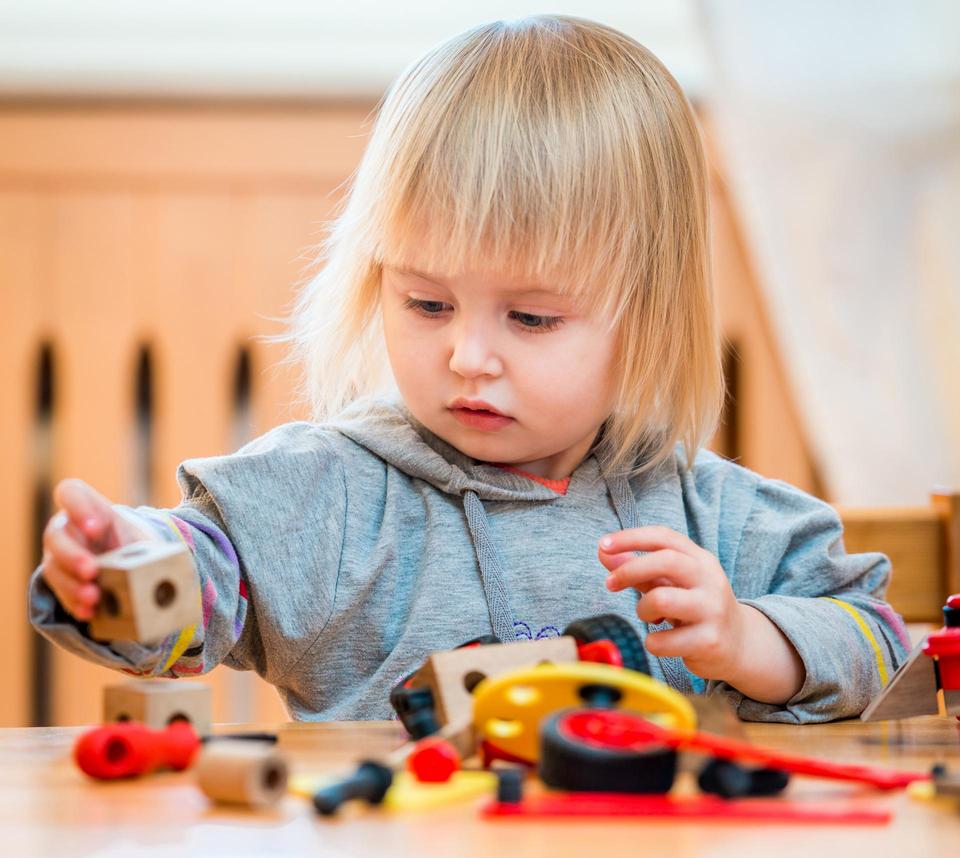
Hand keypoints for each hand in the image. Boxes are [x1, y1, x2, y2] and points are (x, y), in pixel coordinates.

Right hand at [41, 479, 141, 620]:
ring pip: (54, 568)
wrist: (122, 558)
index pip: (70, 493)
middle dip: (72, 555)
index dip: (78, 508)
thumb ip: (141, 540)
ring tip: (93, 597)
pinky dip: (76, 604)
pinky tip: (90, 612)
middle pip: (56, 537)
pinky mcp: (60, 582)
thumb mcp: (135, 532)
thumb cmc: (127, 538)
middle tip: (91, 570)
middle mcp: (65, 530)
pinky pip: (61, 594)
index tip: (96, 528)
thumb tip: (166, 559)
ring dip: (72, 585)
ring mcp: (57, 557)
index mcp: (85, 508)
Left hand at [598, 525, 746, 680]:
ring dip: (643, 609)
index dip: (631, 537)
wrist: (740, 645)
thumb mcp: (672, 583)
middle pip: (665, 561)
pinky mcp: (709, 641)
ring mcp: (712, 610)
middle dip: (630, 570)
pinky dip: (652, 643)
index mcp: (700, 559)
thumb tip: (603, 552)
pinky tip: (663, 642)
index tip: (603, 545)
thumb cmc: (696, 608)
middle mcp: (710, 579)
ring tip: (648, 617)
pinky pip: (663, 641)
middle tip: (610, 583)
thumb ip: (638, 569)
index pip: (664, 536)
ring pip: (662, 600)